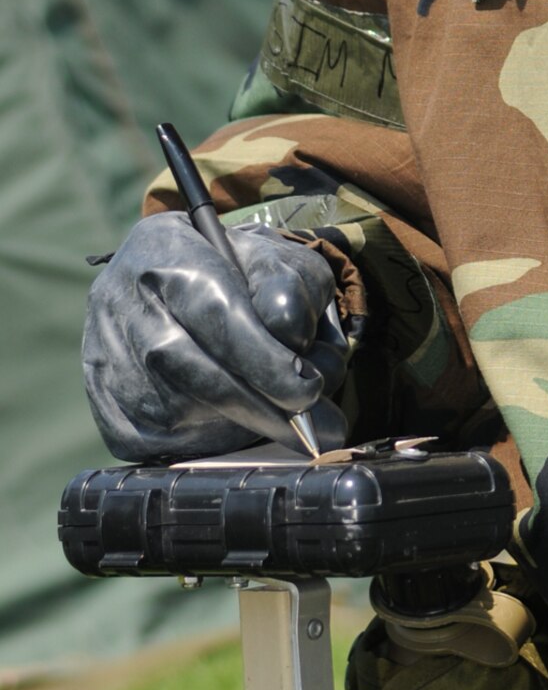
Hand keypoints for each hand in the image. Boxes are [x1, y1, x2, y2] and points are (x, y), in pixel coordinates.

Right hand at [83, 210, 349, 460]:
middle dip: (255, 403)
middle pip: (189, 367)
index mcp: (166, 248)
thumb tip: (290, 342)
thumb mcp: (276, 257)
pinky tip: (229, 425)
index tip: (308, 388)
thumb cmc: (236, 268)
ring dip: (232, 424)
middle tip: (304, 424)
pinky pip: (147, 438)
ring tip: (272, 415)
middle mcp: (121, 298)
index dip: (264, 359)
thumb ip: (292, 289)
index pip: (215, 313)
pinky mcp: (98, 393)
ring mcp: (101, 348)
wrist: (171, 270)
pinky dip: (197, 442)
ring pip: (170, 410)